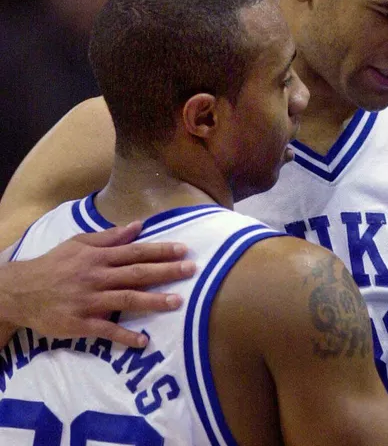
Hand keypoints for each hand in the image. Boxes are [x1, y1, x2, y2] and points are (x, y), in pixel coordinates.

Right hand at [1, 221, 195, 347]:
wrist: (19, 292)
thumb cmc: (54, 265)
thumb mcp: (78, 244)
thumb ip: (110, 237)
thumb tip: (138, 225)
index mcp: (98, 257)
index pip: (135, 252)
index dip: (160, 250)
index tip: (183, 249)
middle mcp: (96, 277)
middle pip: (136, 274)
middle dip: (165, 272)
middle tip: (191, 270)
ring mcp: (89, 301)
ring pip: (126, 300)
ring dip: (153, 302)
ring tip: (177, 302)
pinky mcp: (80, 323)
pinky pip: (106, 330)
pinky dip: (124, 337)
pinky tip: (143, 341)